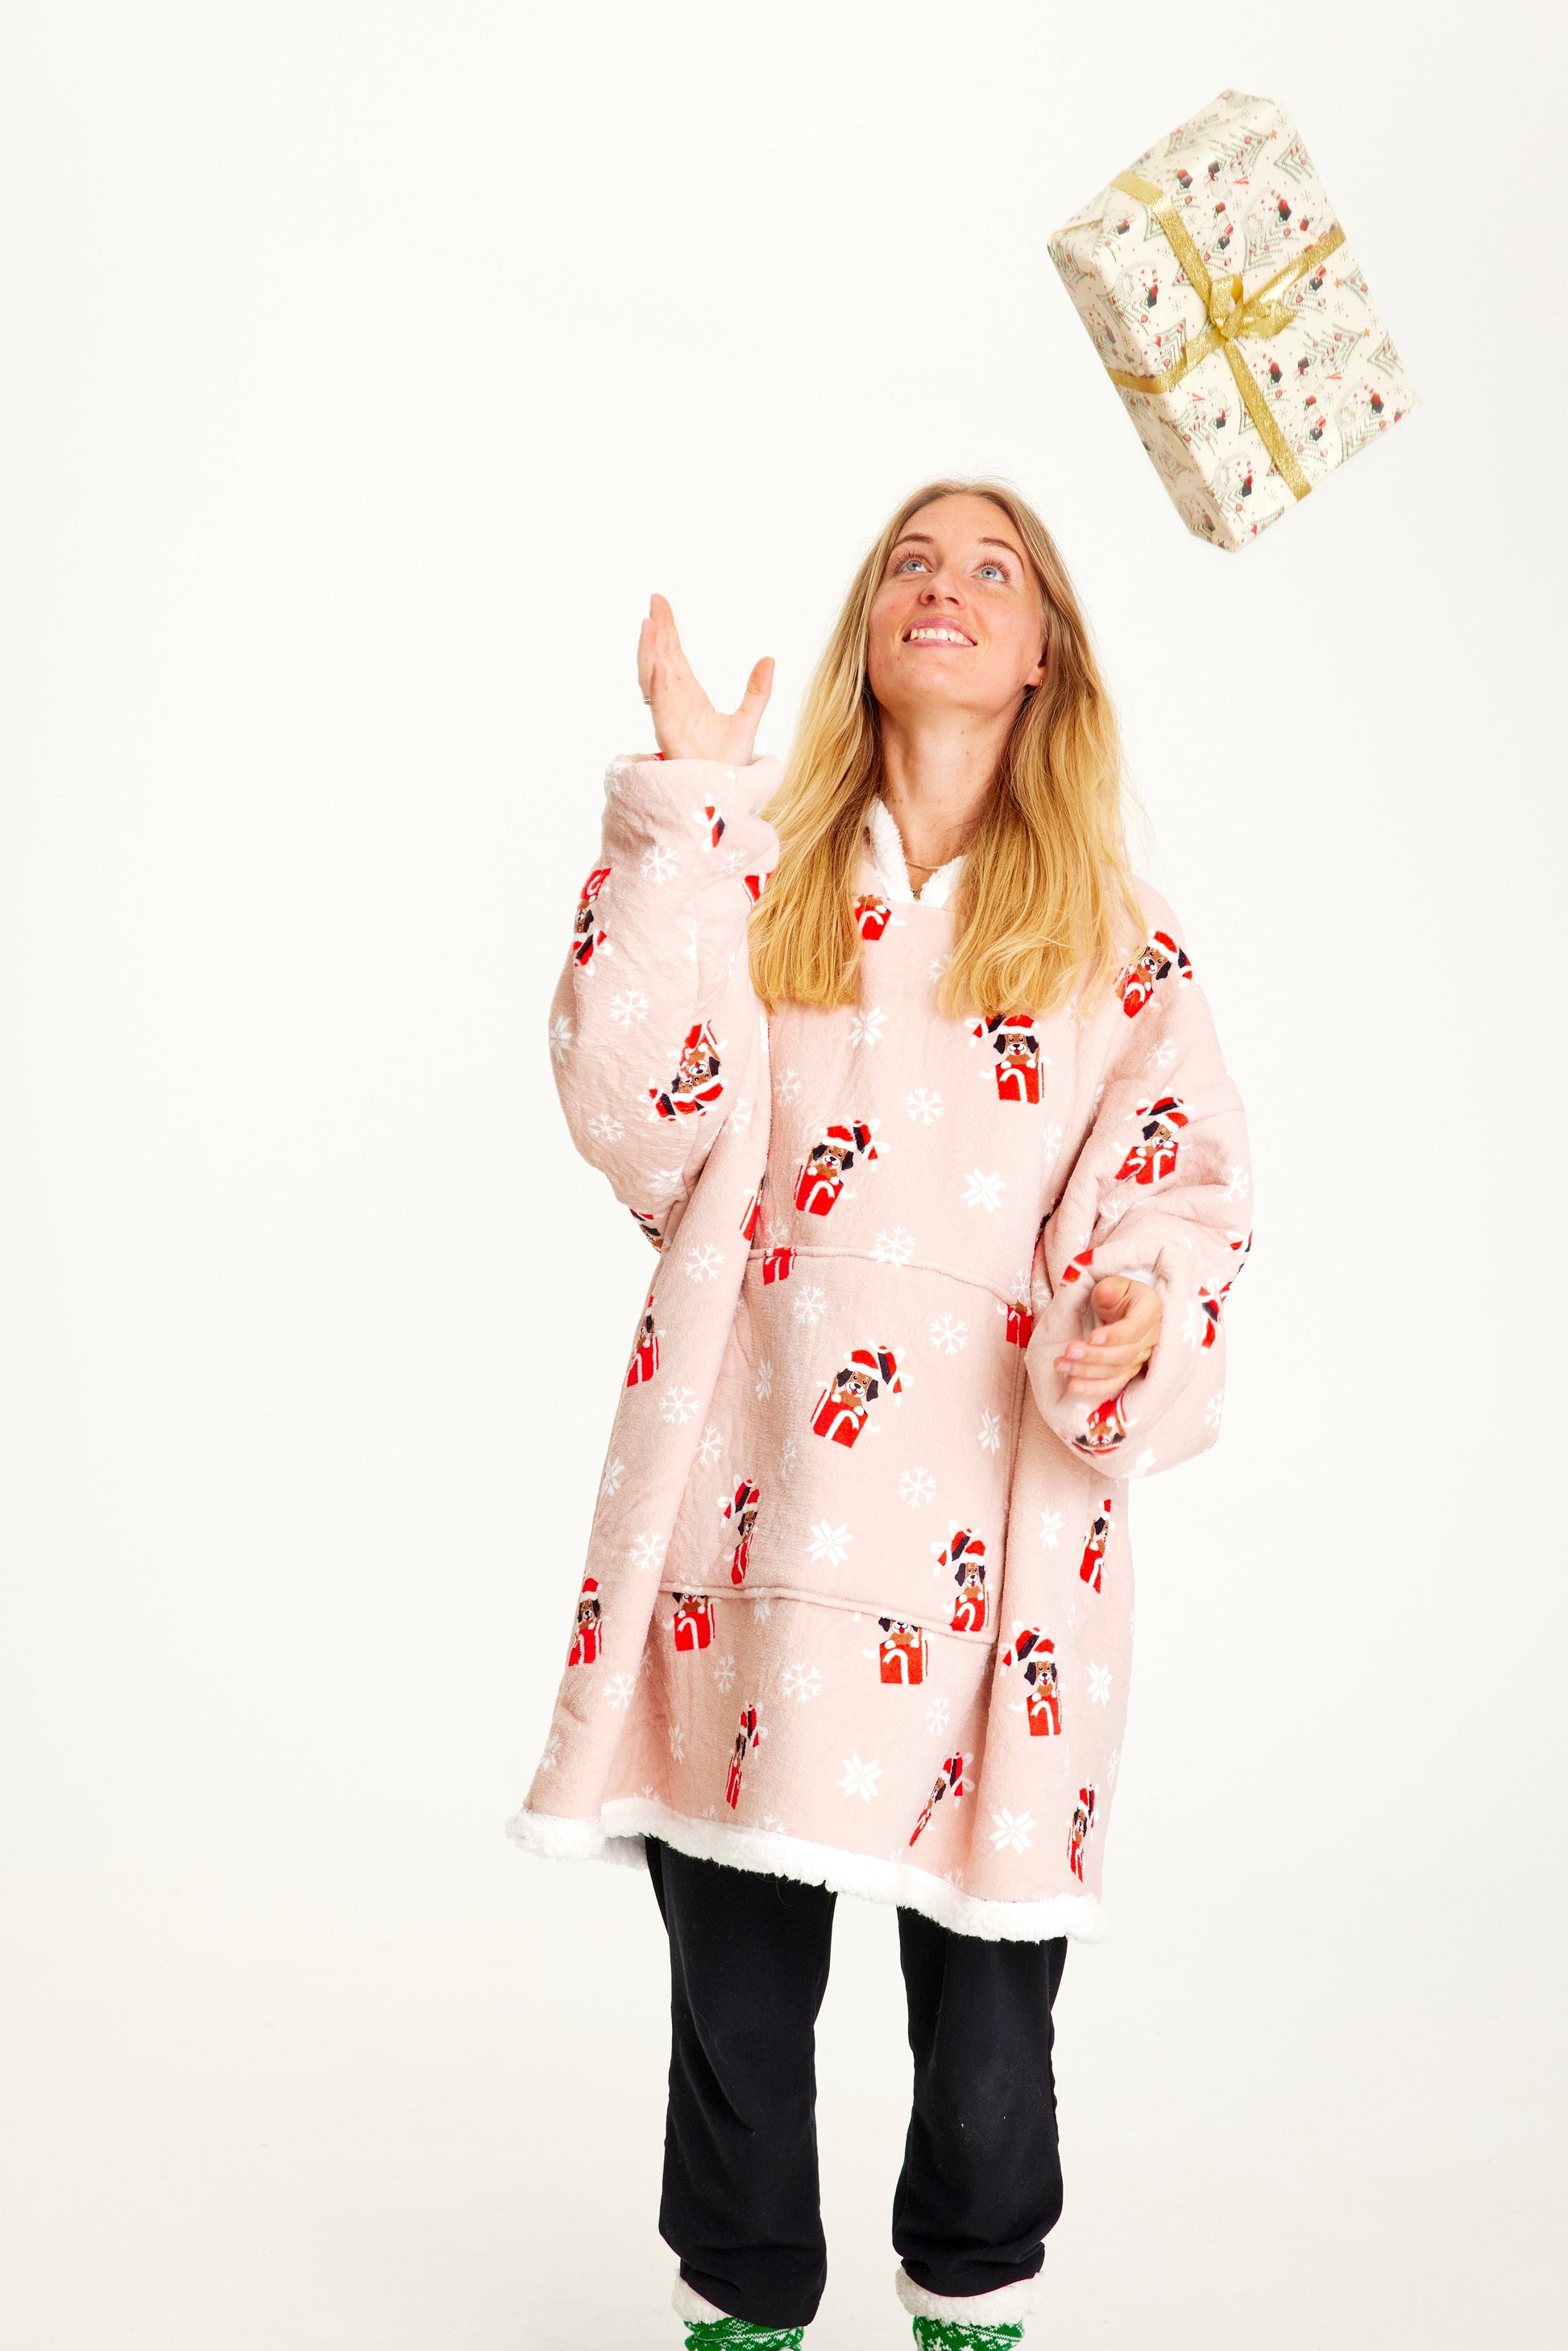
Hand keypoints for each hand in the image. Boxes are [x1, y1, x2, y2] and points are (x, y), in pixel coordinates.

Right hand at [637, 593, 773, 765]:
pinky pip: (661, 708)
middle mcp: (674, 703)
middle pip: (660, 658)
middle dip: (657, 630)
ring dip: (649, 651)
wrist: (725, 793)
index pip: (674, 655)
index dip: (667, 629)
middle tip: (655, 601)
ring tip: (648, 623)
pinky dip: (659, 687)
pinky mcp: (671, 736)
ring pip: (654, 678)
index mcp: (689, 696)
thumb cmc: (727, 763)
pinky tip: (659, 665)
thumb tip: (769, 658)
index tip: (660, 603)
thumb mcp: (748, 719)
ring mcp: (670, 718)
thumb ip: (758, 691)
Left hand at [1054, 1276, 1160, 1400]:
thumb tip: (1105, 1294)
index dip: (1113, 1336)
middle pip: (1124, 1354)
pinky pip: (1113, 1384)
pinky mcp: (1128, 1370)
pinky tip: (1074, 1386)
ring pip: (1116, 1371)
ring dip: (1087, 1371)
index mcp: (1149, 1312)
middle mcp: (1149, 1338)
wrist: (1125, 1305)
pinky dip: (1094, 1388)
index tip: (1091, 1338)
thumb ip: (1110, 1289)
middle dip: (1094, 1355)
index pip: (1134, 1329)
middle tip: (1069, 1351)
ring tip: (1061, 1366)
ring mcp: (1140, 1357)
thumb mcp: (1115, 1283)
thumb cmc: (1118, 1293)